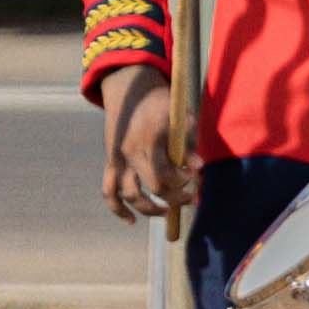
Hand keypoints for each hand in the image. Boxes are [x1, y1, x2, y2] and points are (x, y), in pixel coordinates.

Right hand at [100, 66, 191, 224]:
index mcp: (147, 141)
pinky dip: (118, 209)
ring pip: (128, 196)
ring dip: (149, 209)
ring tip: (167, 212)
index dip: (182, 182)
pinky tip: (130, 221)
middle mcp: (129, 153)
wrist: (129, 87)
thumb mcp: (179, 115)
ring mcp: (117, 159)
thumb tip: (198, 166)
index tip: (195, 177)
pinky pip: (109, 191)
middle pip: (151, 188)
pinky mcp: (110, 161)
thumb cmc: (160, 101)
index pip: (164, 175)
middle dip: (174, 197)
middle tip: (191, 196)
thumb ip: (187, 141)